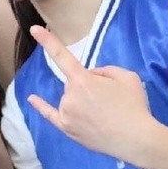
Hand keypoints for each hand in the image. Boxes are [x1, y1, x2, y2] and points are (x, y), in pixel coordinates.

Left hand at [25, 25, 155, 161]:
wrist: (135, 139)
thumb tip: (91, 76)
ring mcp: (66, 113)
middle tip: (110, 101)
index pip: (62, 56)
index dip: (48, 41)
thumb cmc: (134, 105)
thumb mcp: (126, 76)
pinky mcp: (66, 129)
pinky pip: (50, 114)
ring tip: (105, 114)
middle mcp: (69, 96)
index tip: (34, 29)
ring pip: (70, 99)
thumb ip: (104, 71)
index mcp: (83, 80)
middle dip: (89, 86)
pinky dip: (41, 106)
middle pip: (75, 83)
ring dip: (82, 101)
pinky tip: (32, 98)